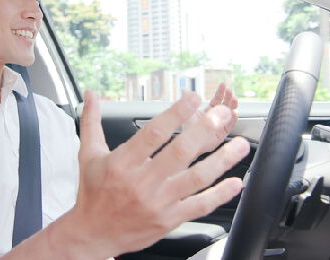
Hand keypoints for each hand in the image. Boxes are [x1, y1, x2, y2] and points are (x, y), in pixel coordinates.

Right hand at [54, 90, 249, 259]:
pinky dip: (220, 195)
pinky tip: (235, 182)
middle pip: (179, 153)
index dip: (176, 113)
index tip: (193, 98)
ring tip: (241, 145)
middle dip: (204, 131)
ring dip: (222, 160)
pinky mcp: (168, 220)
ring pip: (196, 179)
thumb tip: (90, 94)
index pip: (153, 133)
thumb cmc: (93, 194)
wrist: (92, 234)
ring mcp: (158, 203)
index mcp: (122, 163)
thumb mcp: (88, 156)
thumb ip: (92, 123)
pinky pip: (199, 206)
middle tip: (221, 114)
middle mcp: (141, 183)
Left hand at [182, 82, 238, 153]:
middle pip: (226, 104)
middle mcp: (217, 116)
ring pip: (230, 113)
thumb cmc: (188, 129)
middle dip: (228, 97)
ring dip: (233, 106)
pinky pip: (230, 125)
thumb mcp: (187, 112)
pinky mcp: (223, 133)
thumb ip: (187, 101)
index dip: (221, 91)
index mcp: (210, 109)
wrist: (187, 144)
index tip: (223, 84)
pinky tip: (234, 113)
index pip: (218, 98)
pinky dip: (233, 119)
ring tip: (234, 99)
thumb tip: (184, 89)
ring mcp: (221, 124)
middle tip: (230, 91)